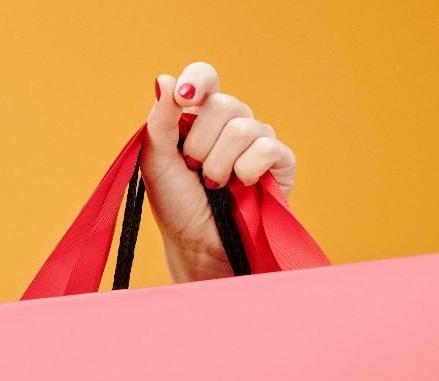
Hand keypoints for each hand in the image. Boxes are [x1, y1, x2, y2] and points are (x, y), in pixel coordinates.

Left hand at [143, 62, 297, 282]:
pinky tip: (240, 186)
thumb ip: (160, 121)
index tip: (184, 98)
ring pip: (243, 128)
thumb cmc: (176, 204)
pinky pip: (267, 148)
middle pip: (223, 104)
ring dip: (219, 164)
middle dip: (200, 144)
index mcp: (199, 116)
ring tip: (214, 185)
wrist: (198, 244)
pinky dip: (245, 170)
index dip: (198, 80)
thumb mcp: (157, 162)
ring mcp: (258, 140)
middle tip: (194, 168)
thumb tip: (163, 79)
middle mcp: (231, 122)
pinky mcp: (280, 161)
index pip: (206, 77)